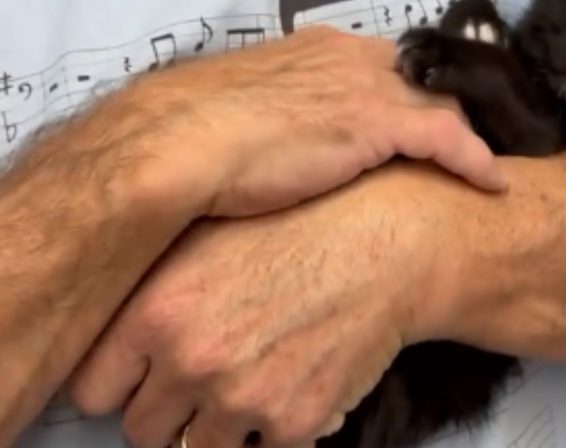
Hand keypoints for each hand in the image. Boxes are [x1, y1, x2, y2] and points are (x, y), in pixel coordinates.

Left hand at [70, 166, 452, 447]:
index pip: (94, 388)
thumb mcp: (210, 231)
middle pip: (141, 430)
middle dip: (170, 407)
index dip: (122, 380)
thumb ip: (153, 287)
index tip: (143, 373)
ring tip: (255, 370)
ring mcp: (241, 395)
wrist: (387, 235)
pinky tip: (294, 372)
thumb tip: (117, 330)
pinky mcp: (294, 421)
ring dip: (220, 423)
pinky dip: (274, 425)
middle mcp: (191, 357)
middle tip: (210, 370)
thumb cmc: (302, 221)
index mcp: (158, 307)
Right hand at [121, 25, 506, 218]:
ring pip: (443, 101)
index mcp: (315, 47)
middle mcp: (348, 56)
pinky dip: (475, 160)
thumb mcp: (240, 109)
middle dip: (449, 101)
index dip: (410, 89)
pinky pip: (448, 137)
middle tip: (472, 137)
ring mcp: (366, 86)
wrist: (176, 145)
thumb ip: (270, 110)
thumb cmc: (194, 134)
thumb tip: (269, 131)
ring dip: (469, 131)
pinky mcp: (377, 123)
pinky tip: (493, 184)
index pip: (384, 62)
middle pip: (423, 76)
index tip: (424, 113)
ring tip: (488, 160)